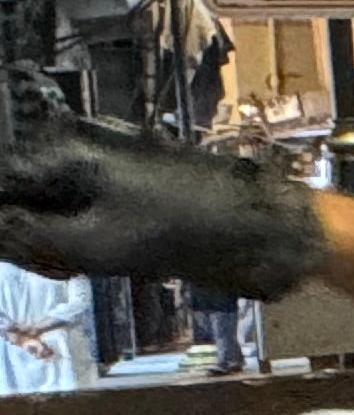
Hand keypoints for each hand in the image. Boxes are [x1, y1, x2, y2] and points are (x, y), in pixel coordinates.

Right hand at [0, 122, 327, 298]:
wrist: (267, 230)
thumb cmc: (194, 228)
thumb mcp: (94, 245)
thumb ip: (32, 238)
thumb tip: (2, 234)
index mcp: (70, 150)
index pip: (10, 183)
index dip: (9, 225)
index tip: (17, 251)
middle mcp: (88, 149)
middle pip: (28, 194)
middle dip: (30, 234)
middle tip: (54, 265)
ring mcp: (115, 167)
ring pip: (58, 207)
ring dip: (56, 241)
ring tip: (78, 265)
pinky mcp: (139, 188)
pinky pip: (91, 213)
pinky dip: (86, 238)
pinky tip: (104, 257)